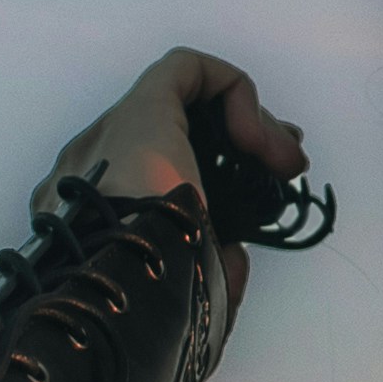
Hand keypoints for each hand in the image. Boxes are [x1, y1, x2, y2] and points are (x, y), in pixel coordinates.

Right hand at [34, 51, 306, 322]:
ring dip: (246, 120)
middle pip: (178, 133)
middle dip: (241, 138)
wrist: (123, 293)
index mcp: (97, 217)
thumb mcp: (185, 303)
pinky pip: (188, 70)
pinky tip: (256, 140)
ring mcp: (112, 135)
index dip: (222, 170)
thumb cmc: (148, 310)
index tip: (270, 187)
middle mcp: (95, 169)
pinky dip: (235, 91)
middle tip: (286, 162)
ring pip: (185, 100)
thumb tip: (231, 259)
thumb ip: (203, 276)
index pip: (162, 172)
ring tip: (283, 156)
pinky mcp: (142, 108)